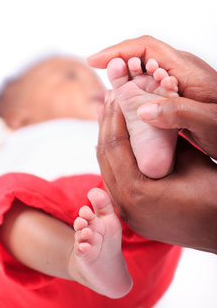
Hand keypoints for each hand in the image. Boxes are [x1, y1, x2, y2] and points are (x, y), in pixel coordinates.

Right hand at [89, 36, 216, 157]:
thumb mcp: (209, 123)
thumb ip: (178, 113)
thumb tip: (142, 110)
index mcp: (187, 70)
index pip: (147, 47)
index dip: (118, 51)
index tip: (94, 61)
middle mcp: (181, 70)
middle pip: (142, 55)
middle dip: (118, 61)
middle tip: (99, 75)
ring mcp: (179, 81)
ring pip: (144, 70)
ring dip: (125, 77)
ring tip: (109, 91)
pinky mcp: (177, 93)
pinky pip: (150, 84)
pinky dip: (134, 89)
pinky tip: (126, 101)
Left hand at [97, 94, 216, 253]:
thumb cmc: (214, 195)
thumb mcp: (189, 159)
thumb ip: (162, 139)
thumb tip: (143, 115)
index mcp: (137, 192)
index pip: (114, 145)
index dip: (113, 116)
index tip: (116, 95)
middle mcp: (125, 206)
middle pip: (105, 156)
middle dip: (106, 124)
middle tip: (109, 99)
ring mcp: (127, 214)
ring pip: (107, 168)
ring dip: (108, 139)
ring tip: (109, 115)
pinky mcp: (132, 215)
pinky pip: (115, 181)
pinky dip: (115, 158)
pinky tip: (117, 142)